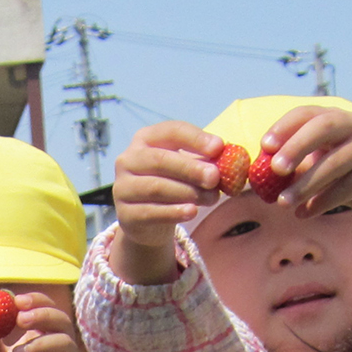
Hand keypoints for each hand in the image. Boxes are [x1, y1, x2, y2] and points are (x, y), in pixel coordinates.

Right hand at [109, 121, 226, 283]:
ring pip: (156, 187)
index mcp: (146, 139)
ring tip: (211, 199)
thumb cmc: (173, 184)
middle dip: (191, 169)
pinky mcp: (124, 214)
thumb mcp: (189, 167)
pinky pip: (150, 212)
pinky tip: (192, 212)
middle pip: (160, 160)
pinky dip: (174, 212)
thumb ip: (206, 161)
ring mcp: (122, 187)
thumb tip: (228, 159)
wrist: (148, 219)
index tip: (219, 148)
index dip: (195, 138)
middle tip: (215, 178)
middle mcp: (128, 160)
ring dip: (187, 192)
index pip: (171, 131)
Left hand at [257, 106, 351, 263]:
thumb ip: (295, 164)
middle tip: (275, 169)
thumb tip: (256, 174)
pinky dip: (321, 202)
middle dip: (297, 146)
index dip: (285, 126)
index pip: (308, 113)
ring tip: (282, 203)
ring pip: (335, 163)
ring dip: (305, 185)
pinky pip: (346, 188)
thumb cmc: (344, 175)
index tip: (264, 146)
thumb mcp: (319, 163)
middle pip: (324, 127)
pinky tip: (303, 213)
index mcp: (336, 118)